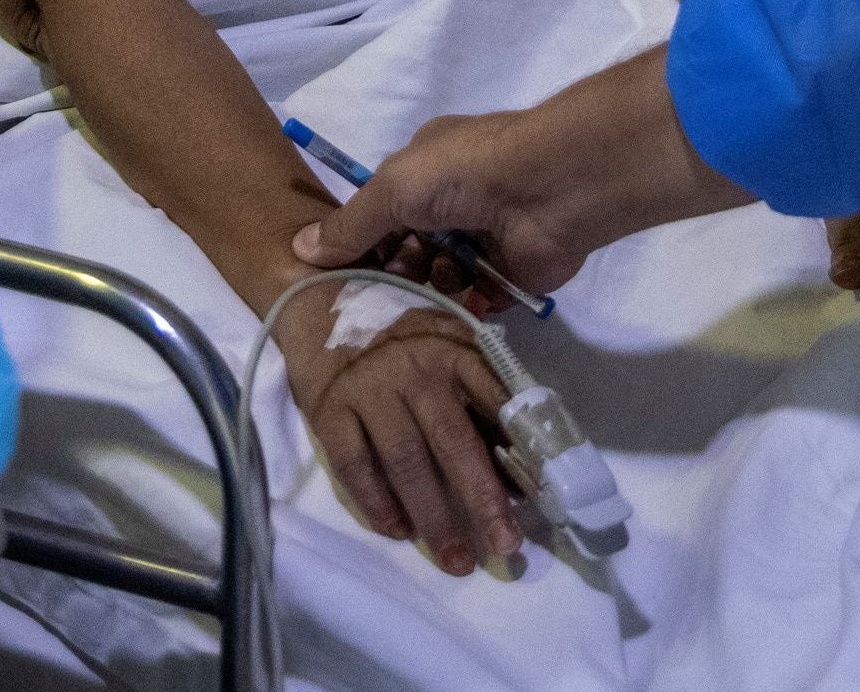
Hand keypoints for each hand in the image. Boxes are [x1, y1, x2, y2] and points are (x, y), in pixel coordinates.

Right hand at [280, 299, 521, 575]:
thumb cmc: (400, 334)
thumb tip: (517, 471)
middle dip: (481, 499)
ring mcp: (369, 390)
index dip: (520, 450)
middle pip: (453, 441)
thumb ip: (482, 399)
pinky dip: (376, 502)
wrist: (319, 301)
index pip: (496, 402)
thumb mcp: (449, 345)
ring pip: (406, 461)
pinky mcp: (329, 410)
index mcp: (455, 350)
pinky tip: (398, 530)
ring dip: (433, 516)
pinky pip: (355, 466)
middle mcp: (414, 369)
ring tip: (456, 559)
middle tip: (503, 546)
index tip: (540, 497)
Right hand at [291, 50, 747, 291]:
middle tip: (373, 300)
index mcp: (425, 167)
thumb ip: (351, 224)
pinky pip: (473, 302)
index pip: (382, 210)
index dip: (360, 243)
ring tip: (415, 302)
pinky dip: (458, 310)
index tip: (338, 278)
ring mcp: (484, 239)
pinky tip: (443, 320)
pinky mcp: (510, 276)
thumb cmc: (466, 173)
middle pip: (407, 249)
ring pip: (437, 278)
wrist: (551, 188)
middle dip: (390, 273)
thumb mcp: (394, 187)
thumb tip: (300, 249)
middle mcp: (454, 202)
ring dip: (423, 291)